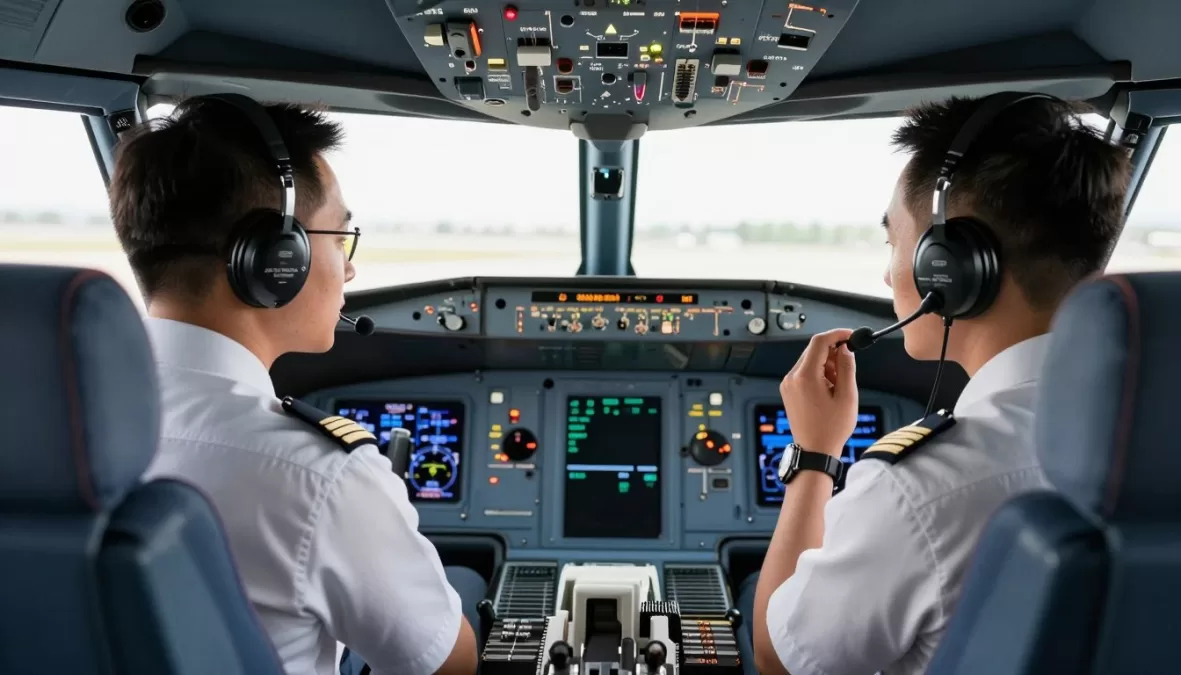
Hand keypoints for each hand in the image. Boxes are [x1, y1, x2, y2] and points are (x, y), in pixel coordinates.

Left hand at [779, 329, 858, 456]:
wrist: (815, 451)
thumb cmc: (831, 428)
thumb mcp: (847, 396)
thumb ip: (846, 367)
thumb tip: (846, 348)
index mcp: (805, 377)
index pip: (819, 342)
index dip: (837, 334)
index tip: (851, 336)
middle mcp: (792, 377)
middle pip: (813, 350)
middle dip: (833, 352)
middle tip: (848, 364)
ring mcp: (788, 384)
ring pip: (809, 361)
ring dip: (826, 364)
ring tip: (838, 385)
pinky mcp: (788, 390)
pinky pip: (804, 372)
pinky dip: (818, 373)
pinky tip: (829, 389)